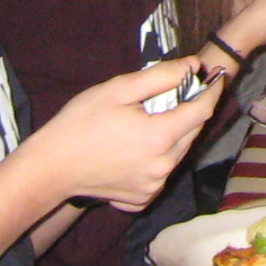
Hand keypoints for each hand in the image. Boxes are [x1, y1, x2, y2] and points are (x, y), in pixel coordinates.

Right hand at [32, 60, 218, 211]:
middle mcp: (163, 166)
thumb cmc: (80, 123)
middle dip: (190, 111)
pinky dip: (157, 158)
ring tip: (149, 121)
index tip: (214, 77)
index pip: (202, 110)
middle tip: (173, 95)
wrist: (50, 168)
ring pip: (178, 153)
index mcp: (160, 137)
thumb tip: (191, 66)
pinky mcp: (142, 199)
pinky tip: (136, 149)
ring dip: (173, 135)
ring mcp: (153, 186)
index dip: (211, 90)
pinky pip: (161, 173)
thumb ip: (160, 76)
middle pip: (192, 132)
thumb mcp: (118, 89)